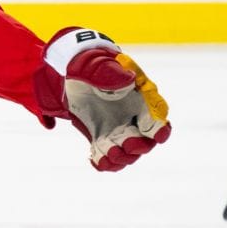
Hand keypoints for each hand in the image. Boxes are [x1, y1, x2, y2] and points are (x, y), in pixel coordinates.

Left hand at [32, 27, 170, 171]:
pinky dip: (103, 161)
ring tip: (106, 156)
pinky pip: (107, 155)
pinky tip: (94, 160)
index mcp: (139, 95)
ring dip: (120, 157)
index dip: (159, 125)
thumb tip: (128, 81)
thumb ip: (111, 73)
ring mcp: (118, 128)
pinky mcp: (102, 137)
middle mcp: (132, 115)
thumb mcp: (95, 66)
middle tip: (126, 146)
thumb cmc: (87, 66)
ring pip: (127, 151)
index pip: (157, 113)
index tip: (156, 134)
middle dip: (138, 146)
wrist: (67, 73)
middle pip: (145, 139)